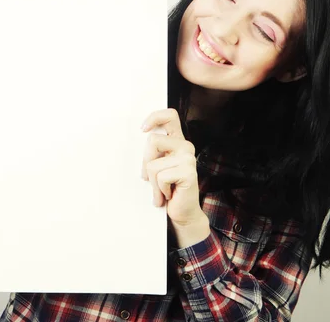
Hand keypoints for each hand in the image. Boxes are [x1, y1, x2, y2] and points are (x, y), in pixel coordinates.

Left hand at [141, 108, 210, 246]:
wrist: (182, 212)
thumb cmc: (168, 189)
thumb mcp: (157, 167)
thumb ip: (154, 152)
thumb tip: (141, 138)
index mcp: (177, 141)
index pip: (169, 116)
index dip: (154, 117)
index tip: (143, 129)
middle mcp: (185, 146)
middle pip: (152, 140)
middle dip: (146, 163)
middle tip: (152, 178)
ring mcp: (188, 158)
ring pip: (153, 164)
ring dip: (153, 182)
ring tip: (163, 189)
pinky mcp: (188, 172)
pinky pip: (160, 177)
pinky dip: (160, 190)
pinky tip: (169, 194)